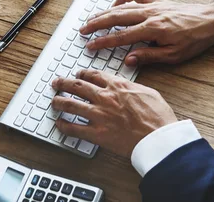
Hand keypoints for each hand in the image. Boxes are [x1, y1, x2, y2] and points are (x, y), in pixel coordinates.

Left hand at [51, 70, 176, 157]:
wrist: (159, 138)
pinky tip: (59, 124)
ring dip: (60, 102)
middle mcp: (105, 97)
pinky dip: (64, 126)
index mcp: (118, 86)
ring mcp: (99, 115)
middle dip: (64, 83)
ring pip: (72, 105)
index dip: (82, 74)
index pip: (94, 75)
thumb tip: (126, 85)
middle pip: (78, 86)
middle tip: (57, 83)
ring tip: (54, 101)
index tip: (78, 75)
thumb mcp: (148, 92)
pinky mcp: (98, 134)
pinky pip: (75, 129)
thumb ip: (132, 87)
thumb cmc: (158, 117)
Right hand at [80, 0, 213, 66]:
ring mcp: (153, 5)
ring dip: (104, 12)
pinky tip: (114, 4)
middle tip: (82, 30)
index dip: (103, 42)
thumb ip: (149, 56)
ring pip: (122, 6)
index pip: (121, 36)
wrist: (212, 20)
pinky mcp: (157, 0)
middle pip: (116, 17)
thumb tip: (128, 59)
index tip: (90, 45)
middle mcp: (150, 14)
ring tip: (91, 18)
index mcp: (153, 29)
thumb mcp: (174, 55)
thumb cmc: (196, 39)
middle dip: (96, 24)